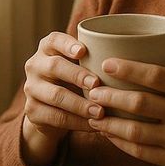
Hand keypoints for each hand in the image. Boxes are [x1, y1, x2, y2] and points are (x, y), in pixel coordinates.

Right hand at [21, 31, 104, 147]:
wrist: (52, 108)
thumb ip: (96, 59)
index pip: (54, 40)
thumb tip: (133, 57)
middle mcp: (35, 65)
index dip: (67, 44)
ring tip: (100, 111)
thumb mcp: (81, 65)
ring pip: (55, 96)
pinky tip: (93, 125)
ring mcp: (31, 88)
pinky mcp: (32, 111)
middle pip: (55, 67)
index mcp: (48, 48)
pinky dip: (77, 122)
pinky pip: (56, 117)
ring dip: (79, 104)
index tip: (83, 51)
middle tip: (97, 84)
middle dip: (77, 75)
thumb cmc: (76, 80)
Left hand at [86, 38, 164, 165]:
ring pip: (136, 131)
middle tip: (92, 90)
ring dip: (110, 122)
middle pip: (141, 103)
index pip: (158, 76)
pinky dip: (121, 143)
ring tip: (93, 114)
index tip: (107, 64)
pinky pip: (141, 152)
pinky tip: (109, 134)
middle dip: (111, 96)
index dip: (129, 69)